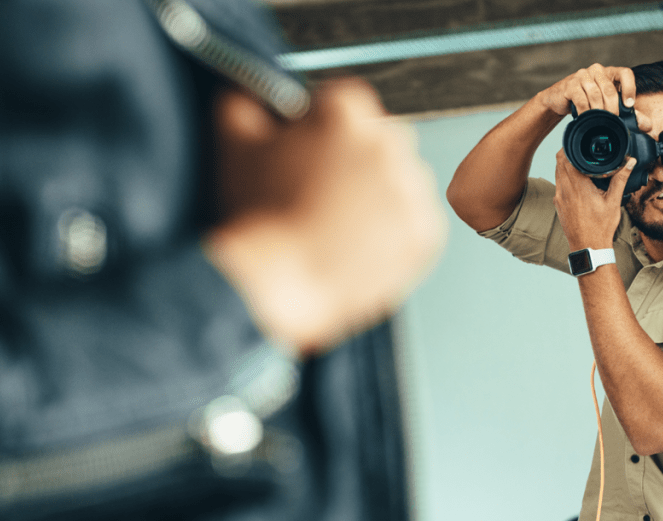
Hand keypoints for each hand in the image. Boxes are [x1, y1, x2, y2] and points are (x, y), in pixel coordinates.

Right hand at [205, 78, 446, 354]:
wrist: (278, 281)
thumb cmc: (259, 215)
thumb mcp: (237, 147)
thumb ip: (244, 106)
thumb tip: (248, 98)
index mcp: (347, 110)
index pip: (343, 108)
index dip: (320, 134)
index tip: (308, 158)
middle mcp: (390, 141)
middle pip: (378, 144)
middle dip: (354, 164)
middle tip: (320, 197)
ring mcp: (412, 187)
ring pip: (400, 185)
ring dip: (378, 200)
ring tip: (338, 228)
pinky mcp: (425, 231)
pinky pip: (415, 226)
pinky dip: (394, 236)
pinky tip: (359, 247)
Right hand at [537, 63, 650, 132]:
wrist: (560, 100)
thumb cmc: (587, 102)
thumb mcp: (608, 106)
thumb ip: (628, 115)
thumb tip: (647, 125)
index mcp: (609, 72)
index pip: (625, 73)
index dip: (629, 88)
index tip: (629, 106)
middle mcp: (597, 70)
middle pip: (610, 88)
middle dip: (613, 108)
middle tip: (613, 121)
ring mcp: (582, 75)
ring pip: (595, 94)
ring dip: (599, 111)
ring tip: (600, 121)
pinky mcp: (570, 84)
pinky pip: (581, 98)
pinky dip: (585, 111)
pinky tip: (587, 118)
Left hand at [553, 149, 635, 250]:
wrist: (588, 247)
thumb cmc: (600, 228)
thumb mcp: (614, 202)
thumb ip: (620, 179)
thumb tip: (629, 163)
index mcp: (577, 186)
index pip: (566, 158)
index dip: (569, 147)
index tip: (578, 143)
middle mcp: (564, 190)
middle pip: (559, 163)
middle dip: (567, 154)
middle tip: (581, 151)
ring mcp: (559, 198)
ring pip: (557, 173)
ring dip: (565, 166)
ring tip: (580, 164)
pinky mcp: (558, 204)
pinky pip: (558, 185)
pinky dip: (564, 178)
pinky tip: (577, 181)